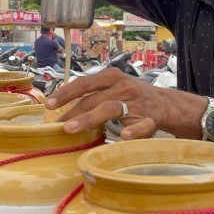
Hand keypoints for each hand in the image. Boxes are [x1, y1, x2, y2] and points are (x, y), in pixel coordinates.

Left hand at [45, 68, 170, 139]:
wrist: (165, 103)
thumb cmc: (131, 95)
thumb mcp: (113, 85)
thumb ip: (92, 92)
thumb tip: (60, 106)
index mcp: (112, 76)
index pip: (84, 82)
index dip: (66, 92)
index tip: (48, 104)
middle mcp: (123, 87)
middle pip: (93, 99)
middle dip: (73, 112)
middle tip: (57, 125)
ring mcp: (137, 103)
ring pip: (111, 109)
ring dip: (89, 119)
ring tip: (72, 129)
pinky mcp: (150, 119)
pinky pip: (141, 125)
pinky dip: (133, 131)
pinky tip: (123, 136)